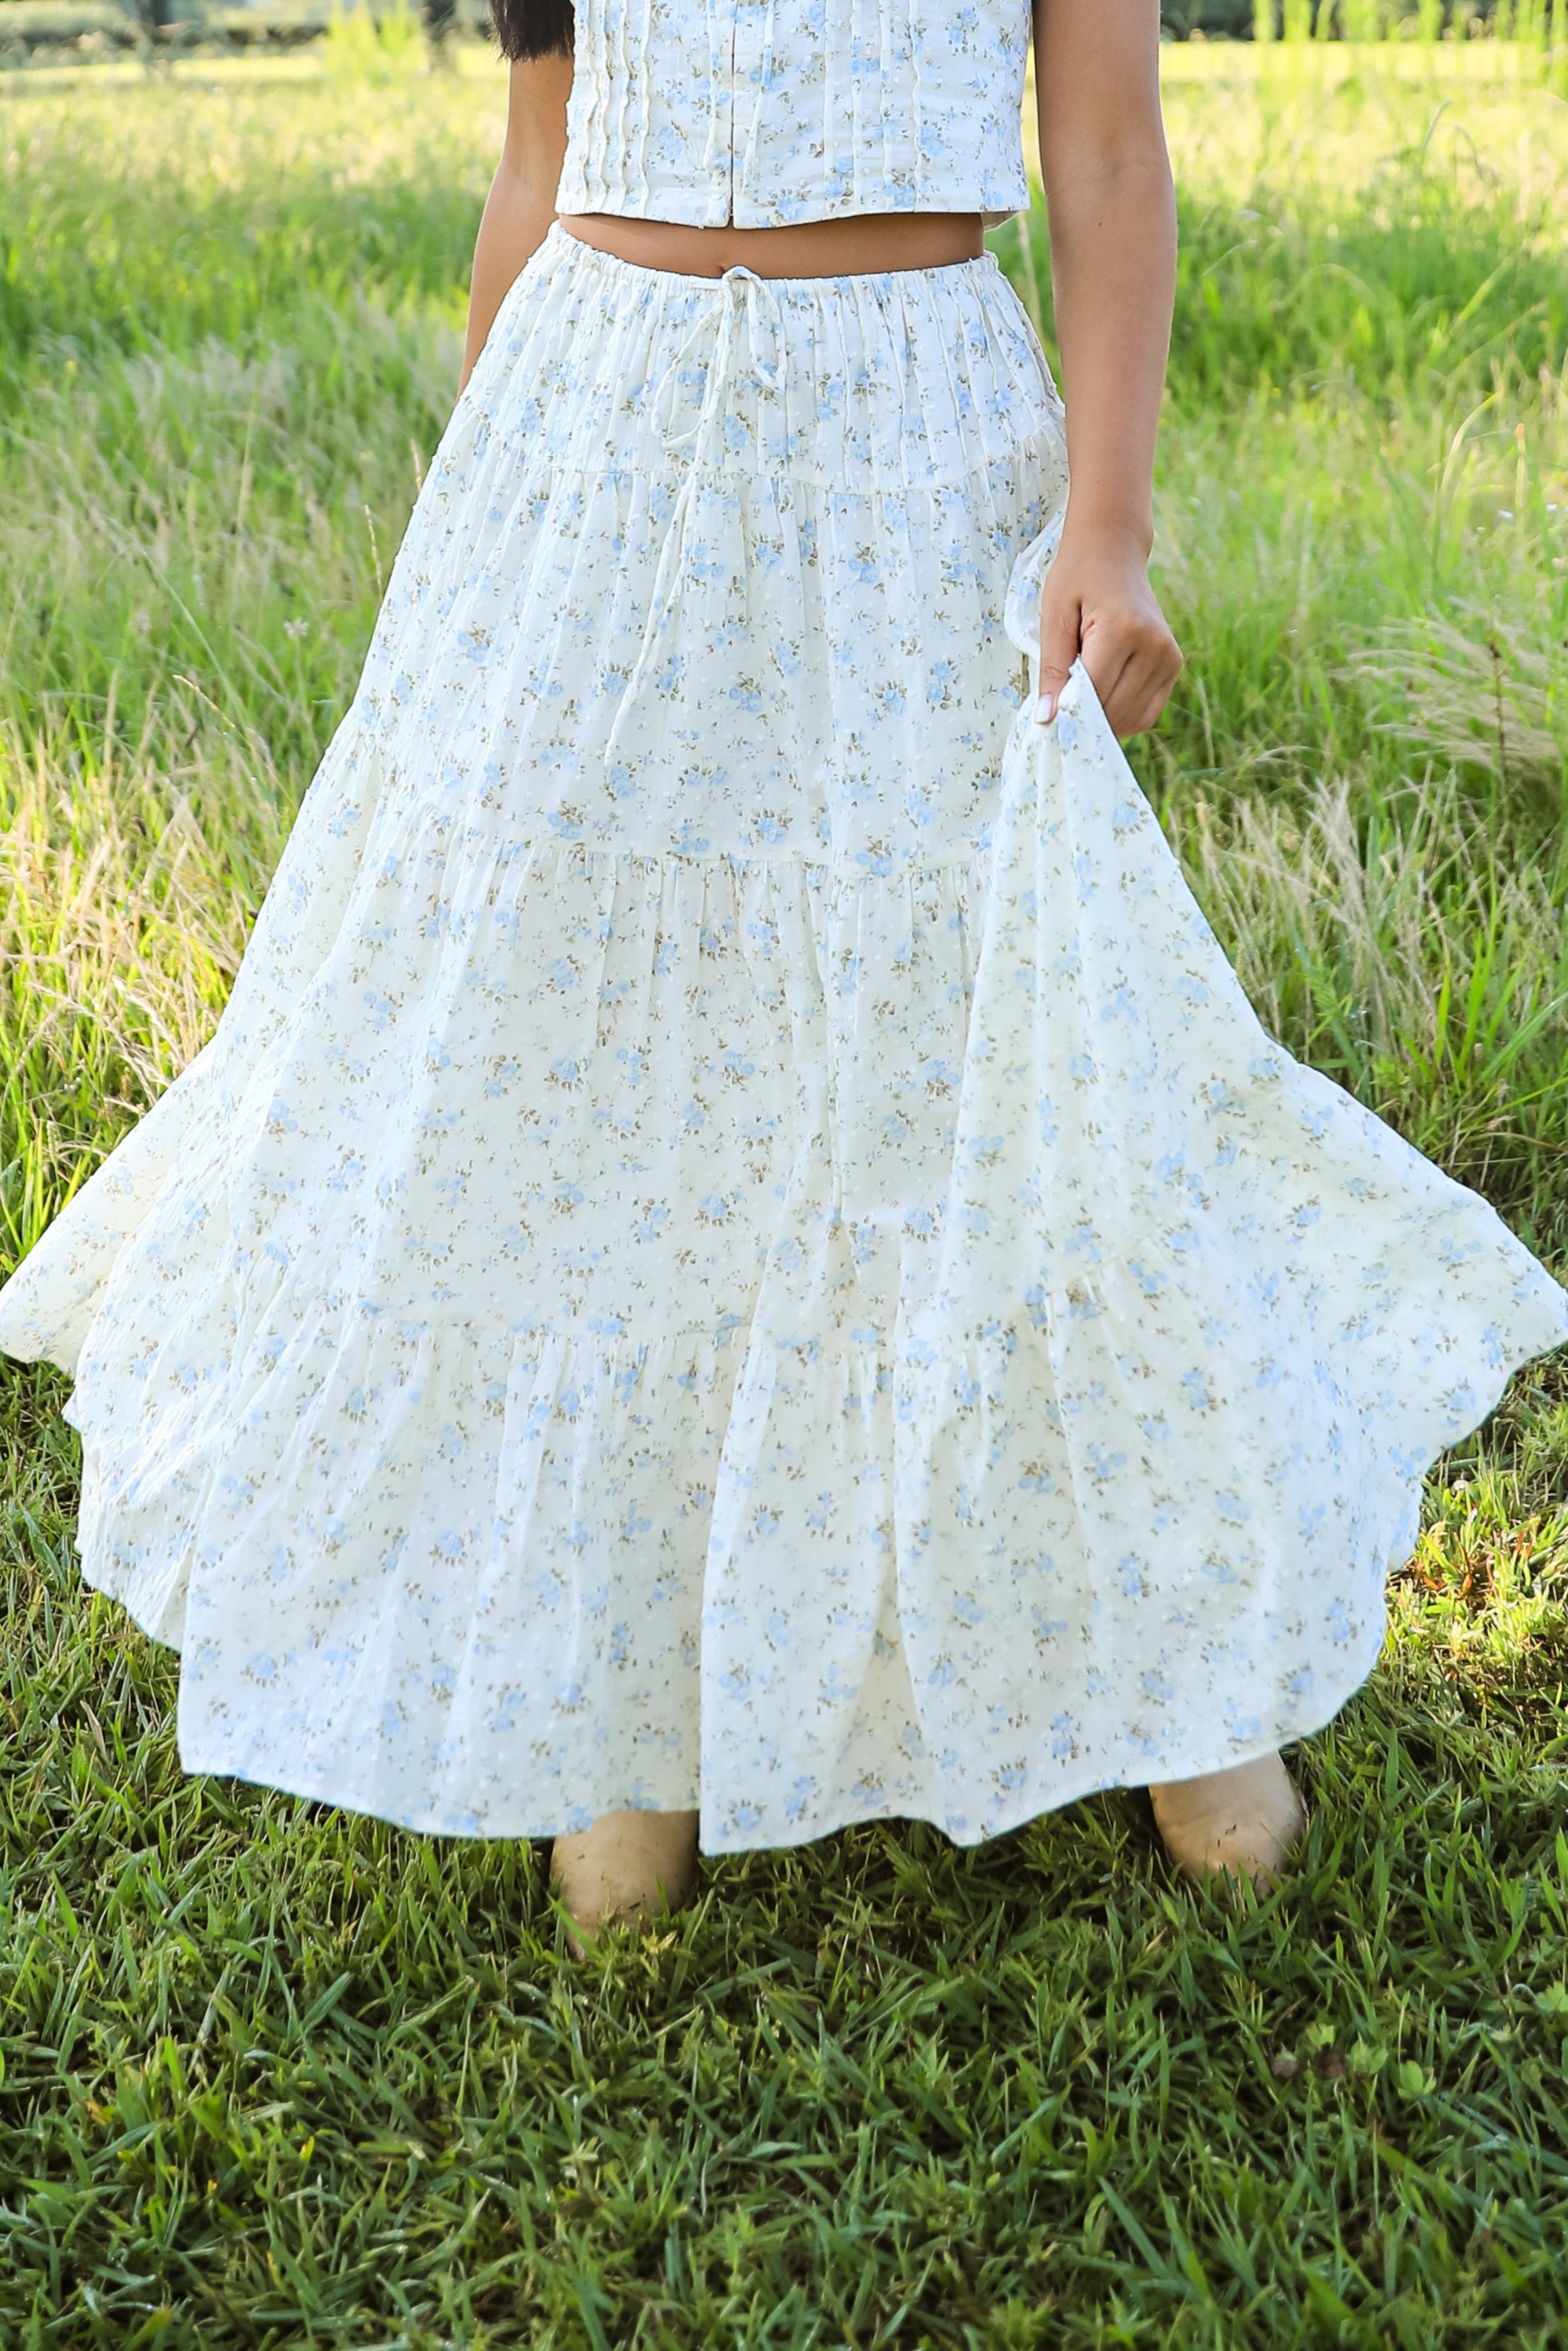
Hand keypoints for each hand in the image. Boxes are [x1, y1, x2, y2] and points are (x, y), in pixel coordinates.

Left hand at [1035, 522, 1182, 740]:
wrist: (1114, 551)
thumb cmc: (1078, 578)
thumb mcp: (1054, 617)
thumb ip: (1052, 669)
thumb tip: (1046, 719)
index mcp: (1122, 628)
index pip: (1094, 692)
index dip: (1067, 713)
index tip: (1046, 720)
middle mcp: (1153, 644)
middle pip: (1113, 709)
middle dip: (1083, 719)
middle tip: (1059, 712)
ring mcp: (1168, 656)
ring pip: (1132, 718)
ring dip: (1103, 722)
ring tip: (1081, 698)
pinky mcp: (1173, 664)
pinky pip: (1147, 712)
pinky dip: (1122, 718)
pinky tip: (1101, 703)